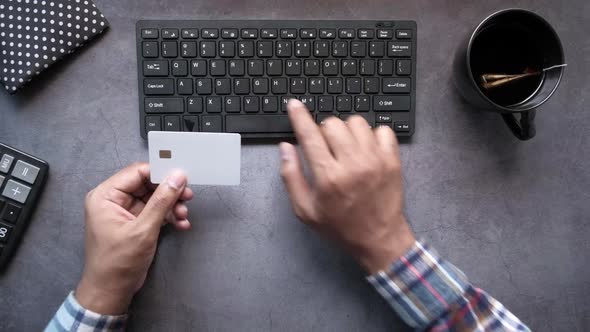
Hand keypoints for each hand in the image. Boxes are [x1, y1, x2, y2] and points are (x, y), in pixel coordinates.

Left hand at [75, 163, 193, 313]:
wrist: (111, 291)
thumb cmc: (117, 263)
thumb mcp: (143, 229)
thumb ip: (162, 201)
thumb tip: (177, 177)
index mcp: (105, 196)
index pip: (137, 172)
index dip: (160, 173)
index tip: (182, 177)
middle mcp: (113, 200)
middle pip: (147, 184)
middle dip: (169, 192)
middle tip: (188, 197)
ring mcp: (125, 211)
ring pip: (154, 198)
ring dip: (172, 205)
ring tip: (184, 215)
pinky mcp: (135, 222)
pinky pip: (155, 211)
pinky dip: (168, 216)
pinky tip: (181, 223)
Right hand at [280, 99, 414, 273]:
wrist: (379, 239)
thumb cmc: (340, 227)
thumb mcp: (305, 210)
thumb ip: (291, 176)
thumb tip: (285, 147)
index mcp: (328, 177)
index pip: (310, 135)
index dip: (299, 116)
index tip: (294, 105)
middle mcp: (352, 164)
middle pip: (333, 124)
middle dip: (323, 129)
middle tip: (325, 145)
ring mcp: (375, 160)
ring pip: (357, 122)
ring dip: (347, 130)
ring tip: (346, 146)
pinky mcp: (392, 160)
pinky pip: (382, 130)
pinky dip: (372, 134)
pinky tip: (366, 149)